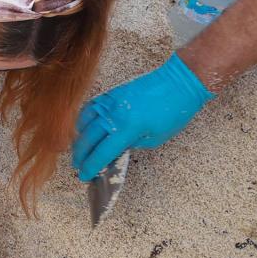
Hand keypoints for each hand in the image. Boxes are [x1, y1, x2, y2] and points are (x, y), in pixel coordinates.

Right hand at [71, 53, 214, 181]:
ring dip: (78, 138)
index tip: (85, 175)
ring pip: (83, 122)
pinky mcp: (111, 93)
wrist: (179, 82)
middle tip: (78, 166)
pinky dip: (82, 119)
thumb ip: (132, 144)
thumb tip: (116, 148)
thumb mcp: (156, 137)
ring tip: (77, 149)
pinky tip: (82, 128)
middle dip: (80, 155)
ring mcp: (110, 101)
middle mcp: (114, 114)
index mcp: (128, 128)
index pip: (102, 152)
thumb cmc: (173, 111)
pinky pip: (89, 107)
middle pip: (88, 138)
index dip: (91, 166)